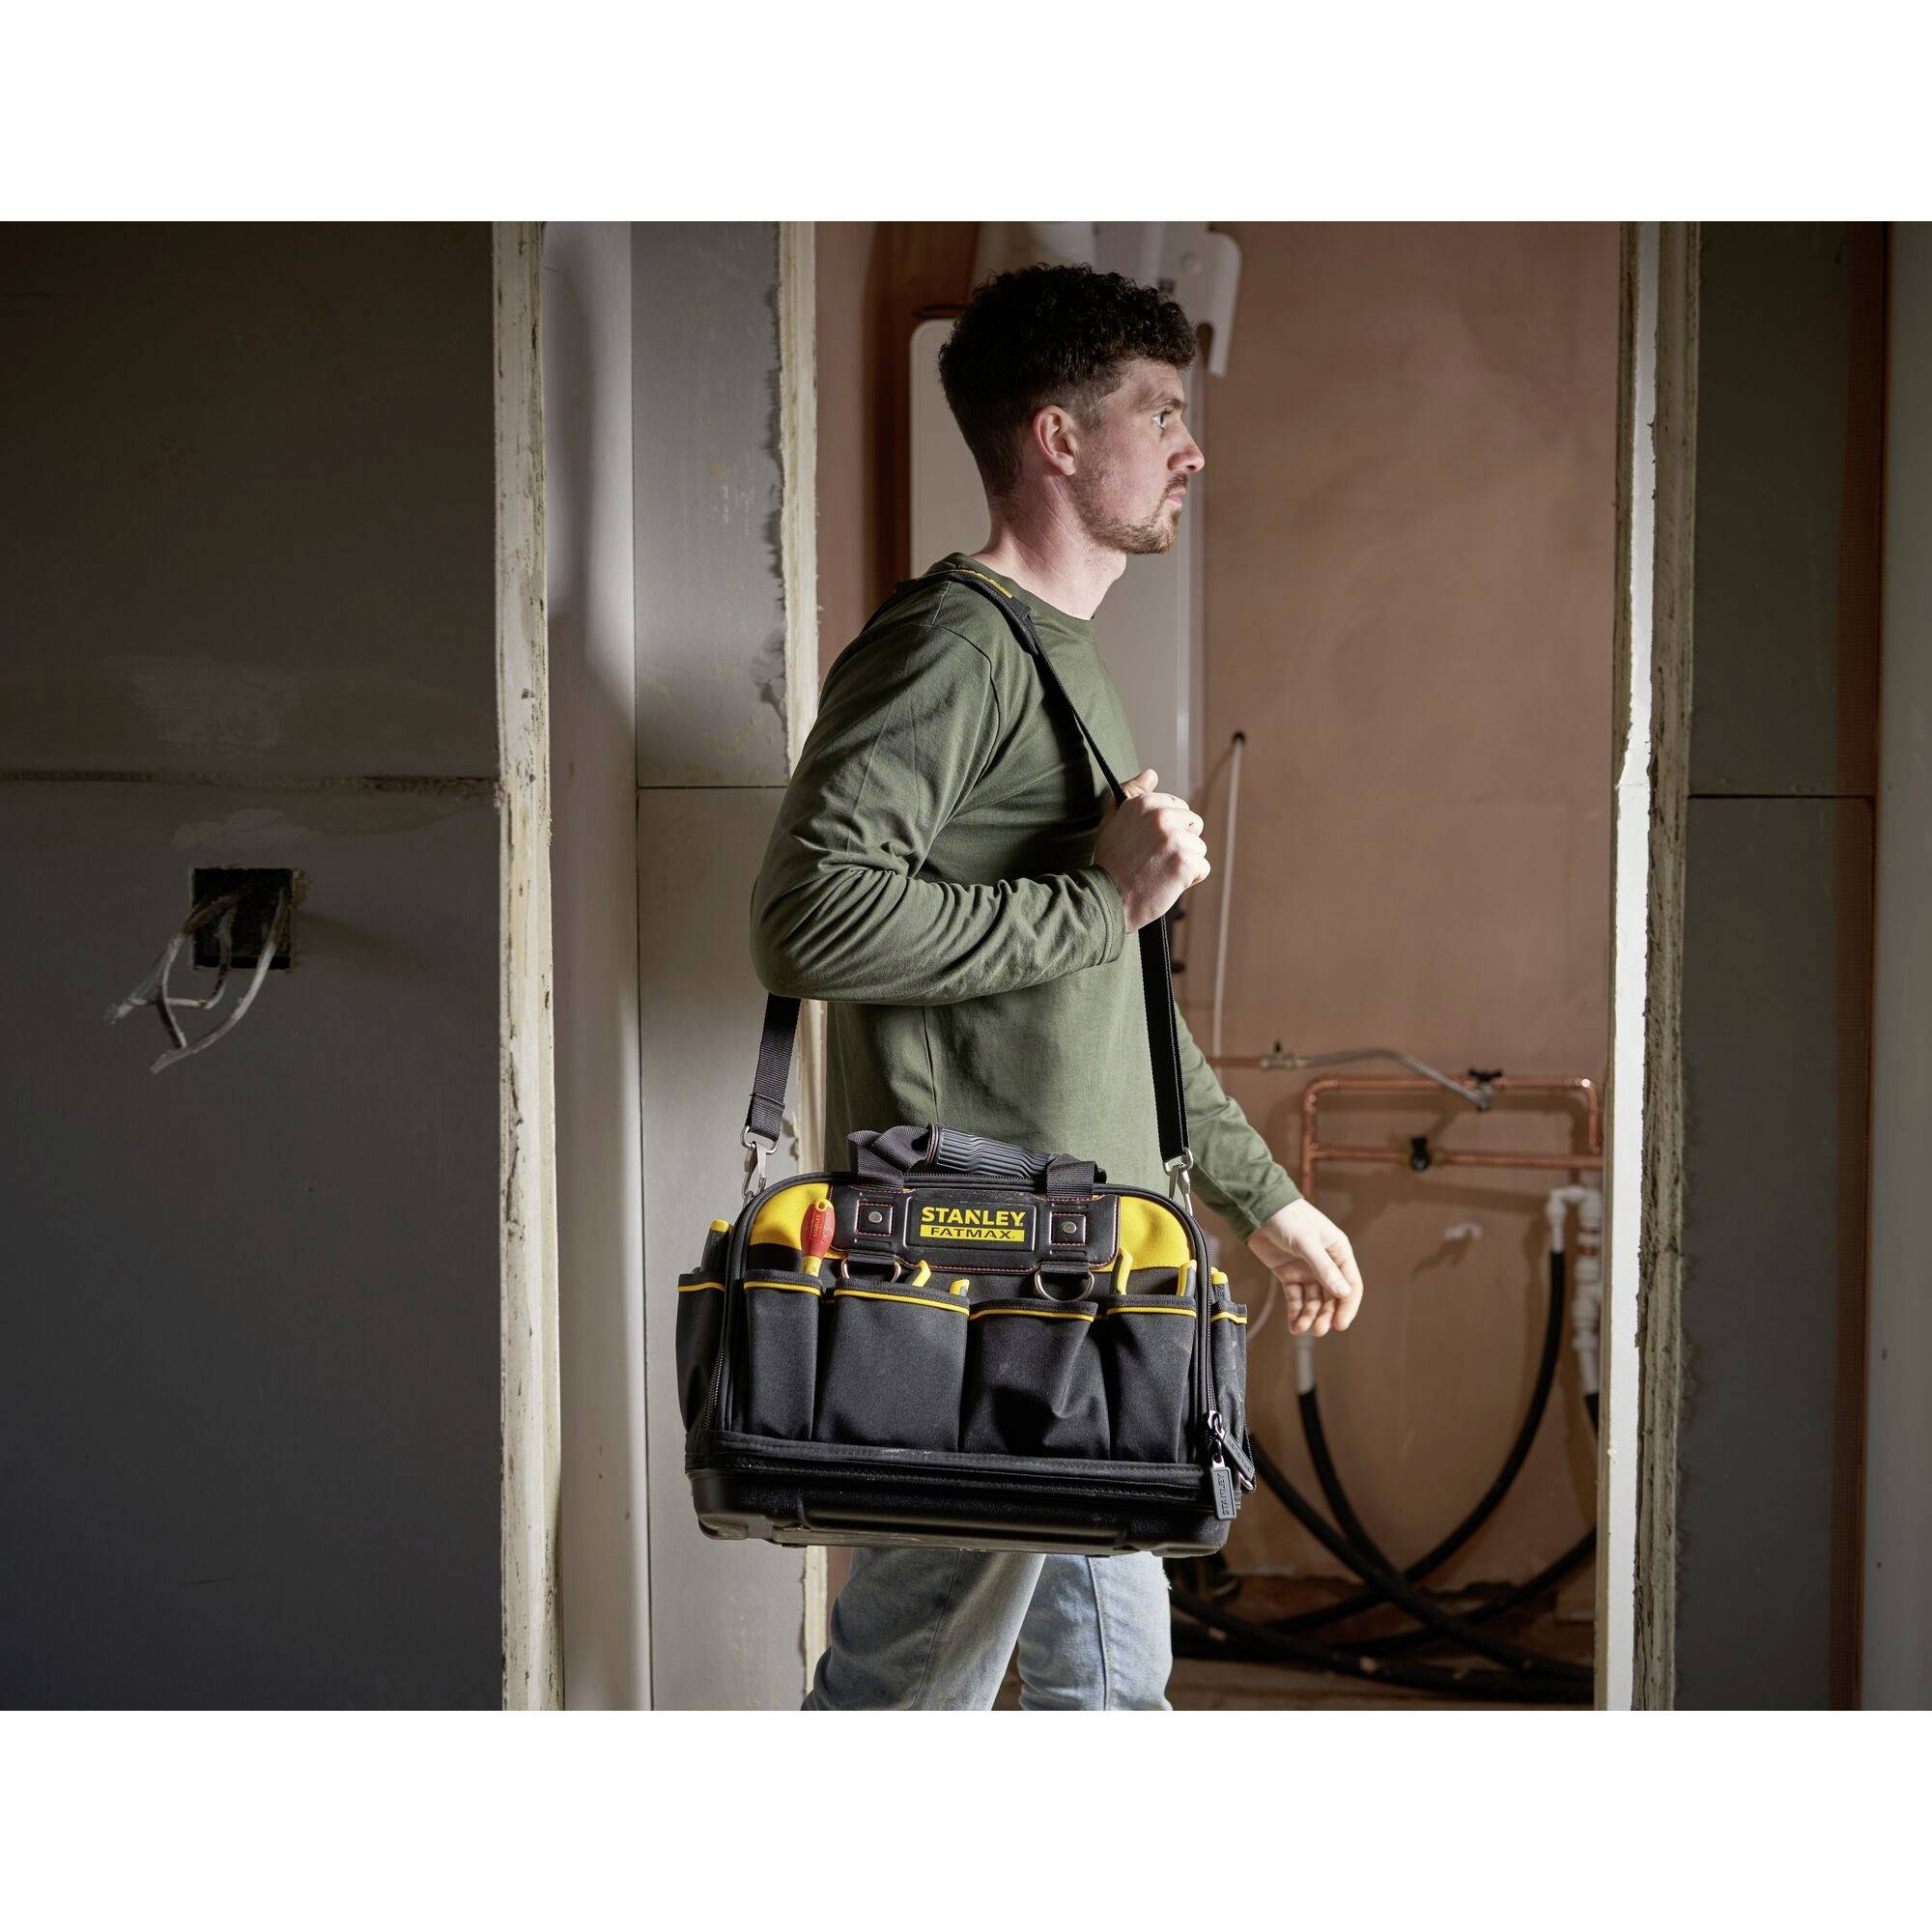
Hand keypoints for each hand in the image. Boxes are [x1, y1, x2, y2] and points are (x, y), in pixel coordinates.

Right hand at [1094, 767, 1210, 932]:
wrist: (1106, 898)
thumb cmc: (1110, 862)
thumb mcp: (1112, 820)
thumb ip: (1131, 793)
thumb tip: (1151, 774)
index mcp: (1144, 803)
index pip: (1178, 807)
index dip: (1168, 828)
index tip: (1150, 843)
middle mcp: (1161, 816)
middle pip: (1194, 825)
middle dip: (1181, 842)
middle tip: (1155, 859)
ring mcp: (1175, 839)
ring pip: (1199, 848)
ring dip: (1184, 862)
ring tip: (1160, 873)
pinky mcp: (1185, 862)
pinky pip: (1202, 868)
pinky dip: (1189, 880)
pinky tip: (1168, 883)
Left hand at [1246, 1198, 1363, 1337]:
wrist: (1258, 1209)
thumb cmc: (1288, 1218)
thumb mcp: (1307, 1242)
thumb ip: (1324, 1268)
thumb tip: (1344, 1293)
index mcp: (1338, 1252)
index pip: (1350, 1284)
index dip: (1347, 1306)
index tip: (1340, 1324)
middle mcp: (1325, 1263)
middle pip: (1331, 1297)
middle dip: (1326, 1315)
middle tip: (1318, 1330)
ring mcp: (1306, 1270)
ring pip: (1313, 1300)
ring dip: (1310, 1316)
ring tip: (1301, 1328)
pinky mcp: (1288, 1274)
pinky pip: (1295, 1298)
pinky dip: (1295, 1312)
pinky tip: (1293, 1325)